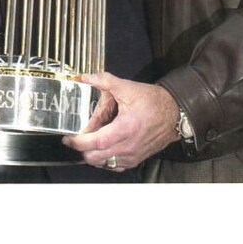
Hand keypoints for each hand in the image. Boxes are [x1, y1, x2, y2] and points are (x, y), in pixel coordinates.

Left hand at [63, 74, 179, 171]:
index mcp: (125, 128)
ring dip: (93, 155)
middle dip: (82, 150)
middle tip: (76, 139)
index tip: (69, 138)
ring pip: (104, 164)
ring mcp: (133, 155)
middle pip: (96, 157)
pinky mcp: (136, 159)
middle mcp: (128, 146)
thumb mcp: (128, 87)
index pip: (96, 143)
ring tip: (89, 141)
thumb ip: (105, 81)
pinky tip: (103, 148)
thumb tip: (86, 77)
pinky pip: (115, 166)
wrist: (174, 113)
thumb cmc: (153, 102)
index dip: (79, 142)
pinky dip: (105, 160)